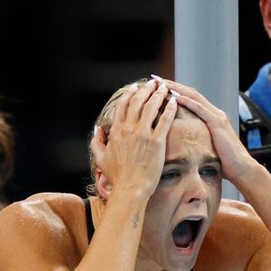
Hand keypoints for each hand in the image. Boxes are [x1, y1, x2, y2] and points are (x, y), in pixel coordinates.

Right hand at [89, 78, 175, 200]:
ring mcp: (143, 134)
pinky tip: (174, 101)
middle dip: (146, 89)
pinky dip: (170, 108)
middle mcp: (129, 129)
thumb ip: (96, 142)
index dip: (130, 93)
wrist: (130, 188)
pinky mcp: (157, 141)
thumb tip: (97, 129)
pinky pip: (164, 120)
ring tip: (164, 87)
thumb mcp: (101, 158)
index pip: (123, 105)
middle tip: (153, 83)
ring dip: (158, 94)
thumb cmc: (116, 176)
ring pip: (152, 107)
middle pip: (138, 101)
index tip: (136, 87)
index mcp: (116, 131)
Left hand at [162, 79, 257, 185]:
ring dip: (177, 89)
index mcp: (210, 117)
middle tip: (155, 79)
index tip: (157, 87)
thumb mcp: (205, 147)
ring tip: (161, 83)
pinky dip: (187, 101)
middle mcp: (214, 112)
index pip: (189, 99)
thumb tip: (178, 143)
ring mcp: (217, 116)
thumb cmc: (223, 163)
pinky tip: (175, 97)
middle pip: (190, 93)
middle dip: (172, 85)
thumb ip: (195, 139)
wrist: (241, 169)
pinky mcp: (218, 123)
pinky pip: (200, 109)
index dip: (173, 91)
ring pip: (194, 97)